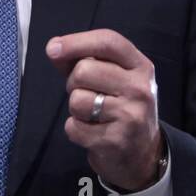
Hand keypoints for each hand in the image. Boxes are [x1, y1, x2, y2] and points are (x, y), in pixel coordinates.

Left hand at [46, 29, 161, 191]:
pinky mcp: (115, 140)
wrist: (142, 154)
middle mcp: (140, 88)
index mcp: (141, 66)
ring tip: (92, 115)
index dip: (77, 41)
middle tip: (87, 94)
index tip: (53, 48)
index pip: (108, 41)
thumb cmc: (120, 108)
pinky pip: (73, 127)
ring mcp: (130, 115)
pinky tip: (92, 133)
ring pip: (77, 100)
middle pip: (84, 70)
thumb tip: (54, 49)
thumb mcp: (114, 79)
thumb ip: (84, 60)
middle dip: (73, 83)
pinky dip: (75, 130)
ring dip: (75, 109)